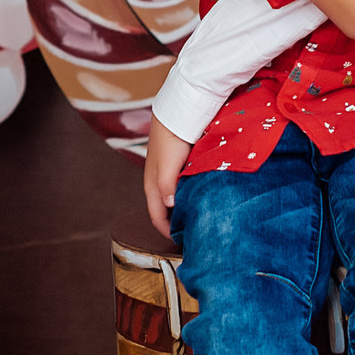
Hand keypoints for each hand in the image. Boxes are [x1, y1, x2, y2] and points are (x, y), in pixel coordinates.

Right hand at [143, 122, 191, 240]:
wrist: (177, 112)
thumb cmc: (171, 138)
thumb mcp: (168, 164)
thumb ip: (167, 185)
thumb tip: (170, 206)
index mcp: (152, 186)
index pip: (157, 218)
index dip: (168, 233)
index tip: (184, 242)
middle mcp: (158, 184)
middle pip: (165, 212)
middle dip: (177, 224)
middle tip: (197, 232)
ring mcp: (167, 176)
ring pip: (174, 201)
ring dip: (184, 210)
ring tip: (202, 218)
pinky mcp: (178, 168)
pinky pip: (182, 189)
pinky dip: (189, 197)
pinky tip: (202, 197)